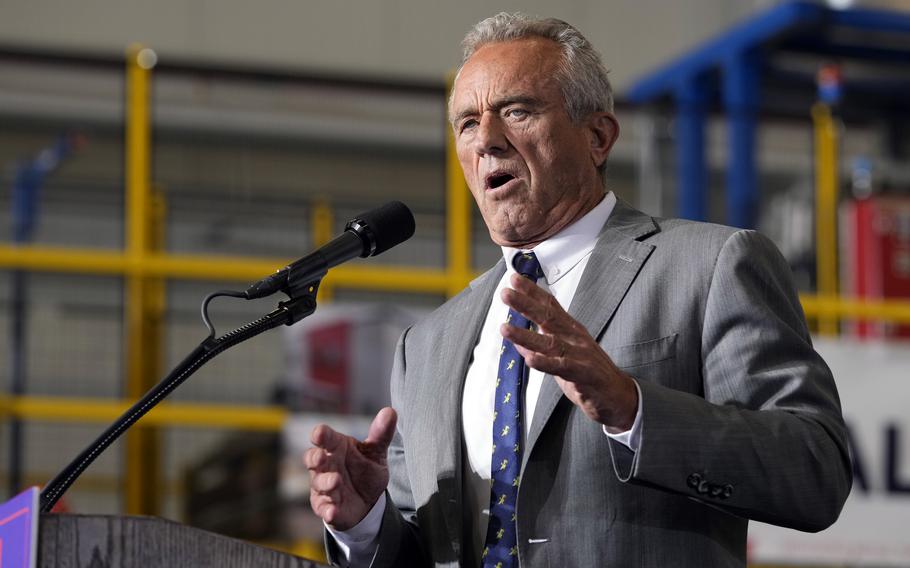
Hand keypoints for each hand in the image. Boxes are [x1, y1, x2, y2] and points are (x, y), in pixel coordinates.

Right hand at [305, 407, 396, 529]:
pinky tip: (333, 511)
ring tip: (336, 481)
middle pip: (312, 458)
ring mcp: (323, 486)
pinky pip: (323, 508)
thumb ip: (381, 434)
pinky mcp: (326, 507)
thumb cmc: (365, 470)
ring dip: (325, 482)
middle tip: (321, 457)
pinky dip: (327, 510)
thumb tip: (390, 411)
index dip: (321, 435)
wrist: (367, 501)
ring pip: (318, 483)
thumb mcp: (376, 452)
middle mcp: (326, 465)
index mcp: (336, 447)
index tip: (320, 433)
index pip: (325, 438)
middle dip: (315, 457)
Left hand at [501, 273, 637, 431]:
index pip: (550, 306)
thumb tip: (518, 341)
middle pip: (548, 317)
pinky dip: (544, 362)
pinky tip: (530, 359)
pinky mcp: (582, 373)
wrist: (618, 395)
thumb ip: (541, 347)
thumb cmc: (589, 373)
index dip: (532, 292)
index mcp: (570, 330)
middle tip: (506, 293)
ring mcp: (579, 354)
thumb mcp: (562, 356)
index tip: (514, 279)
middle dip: (525, 304)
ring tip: (505, 328)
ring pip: (549, 342)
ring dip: (525, 335)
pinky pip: (561, 367)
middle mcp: (574, 338)